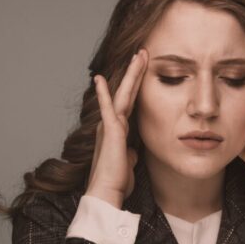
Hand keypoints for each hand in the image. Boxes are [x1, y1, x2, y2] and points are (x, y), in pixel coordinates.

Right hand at [85, 49, 147, 207]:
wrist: (108, 191)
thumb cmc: (117, 180)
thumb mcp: (128, 162)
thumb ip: (130, 152)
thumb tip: (132, 151)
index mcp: (120, 130)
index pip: (131, 102)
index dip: (137, 85)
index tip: (144, 69)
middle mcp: (113, 123)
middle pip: (127, 92)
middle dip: (136, 72)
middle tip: (143, 53)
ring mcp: (111, 125)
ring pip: (122, 94)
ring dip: (131, 74)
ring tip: (139, 55)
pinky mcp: (110, 130)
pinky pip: (107, 108)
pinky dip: (104, 93)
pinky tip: (100, 78)